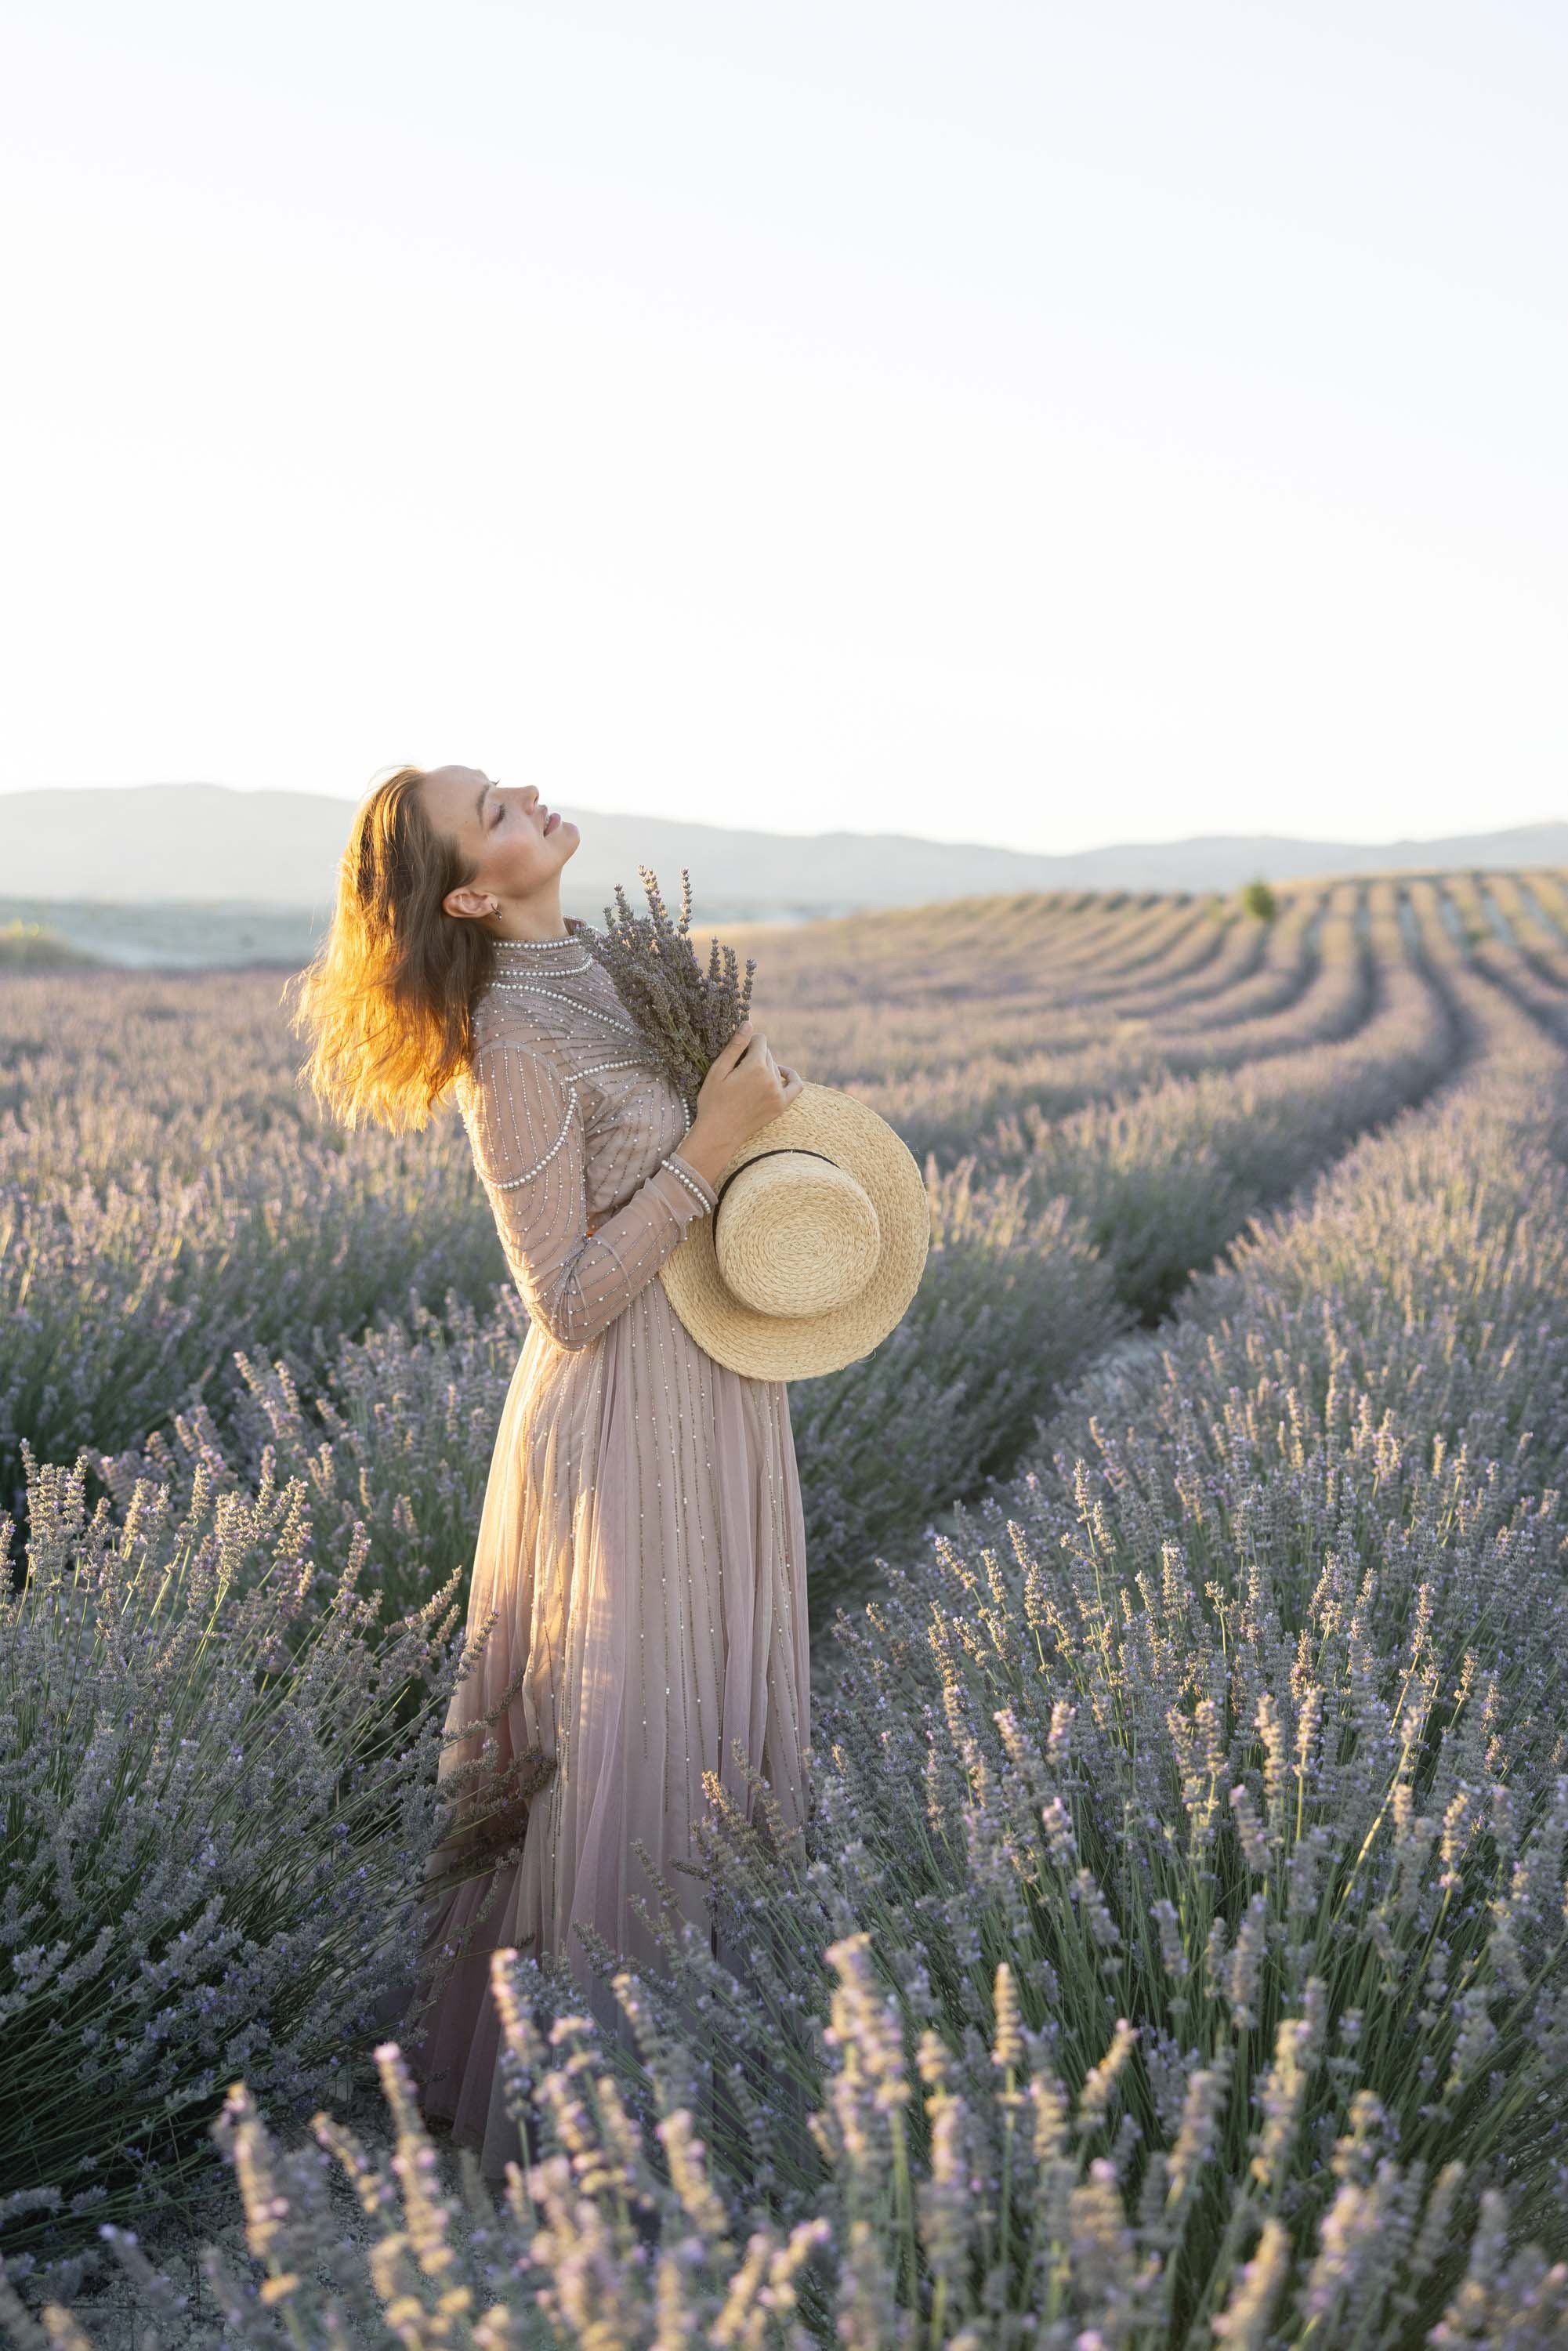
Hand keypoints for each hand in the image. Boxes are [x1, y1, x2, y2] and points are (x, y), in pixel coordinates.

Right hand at [683, 1021, 804, 1184]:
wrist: (718, 1133)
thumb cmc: (713, 1101)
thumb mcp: (718, 1070)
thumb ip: (736, 1045)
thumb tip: (749, 1023)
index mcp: (755, 1066)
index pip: (759, 1040)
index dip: (746, 1043)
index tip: (735, 1054)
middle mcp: (771, 1078)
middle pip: (767, 1054)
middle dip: (753, 1056)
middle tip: (737, 1072)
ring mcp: (778, 1093)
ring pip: (775, 1067)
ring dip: (764, 1067)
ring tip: (746, 1079)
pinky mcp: (781, 1105)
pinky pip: (796, 1085)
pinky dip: (790, 1076)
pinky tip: (781, 1072)